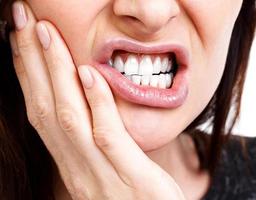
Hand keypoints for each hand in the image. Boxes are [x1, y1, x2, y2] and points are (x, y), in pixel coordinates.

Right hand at [10, 1, 185, 198]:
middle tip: (23, 20)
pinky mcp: (131, 179)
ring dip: (55, 73)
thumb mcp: (109, 168)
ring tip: (46, 34)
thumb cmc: (134, 197)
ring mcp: (101, 175)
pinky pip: (108, 137)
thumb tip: (87, 96)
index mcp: (72, 164)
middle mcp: (77, 168)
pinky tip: (88, 73)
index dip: (28, 73)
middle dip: (32, 61)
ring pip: (70, 118)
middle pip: (47, 107)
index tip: (21, 38)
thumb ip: (95, 139)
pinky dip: (96, 103)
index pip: (42, 112)